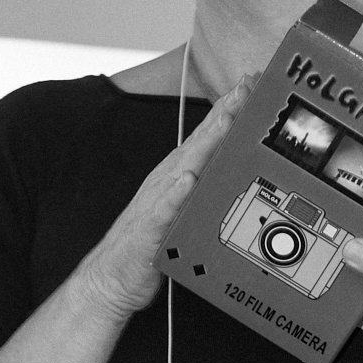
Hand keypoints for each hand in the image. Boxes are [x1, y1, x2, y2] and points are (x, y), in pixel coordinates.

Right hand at [79, 74, 254, 321]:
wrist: (111, 277)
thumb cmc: (150, 243)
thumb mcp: (186, 209)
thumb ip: (207, 188)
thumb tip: (236, 169)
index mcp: (178, 174)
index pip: (208, 135)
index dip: (229, 108)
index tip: (251, 85)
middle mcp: (168, 180)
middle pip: (200, 140)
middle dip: (224, 112)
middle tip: (245, 88)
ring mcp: (157, 201)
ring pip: (185, 165)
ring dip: (205, 143)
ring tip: (225, 121)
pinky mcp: (149, 229)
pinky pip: (163, 209)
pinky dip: (175, 194)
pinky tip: (186, 180)